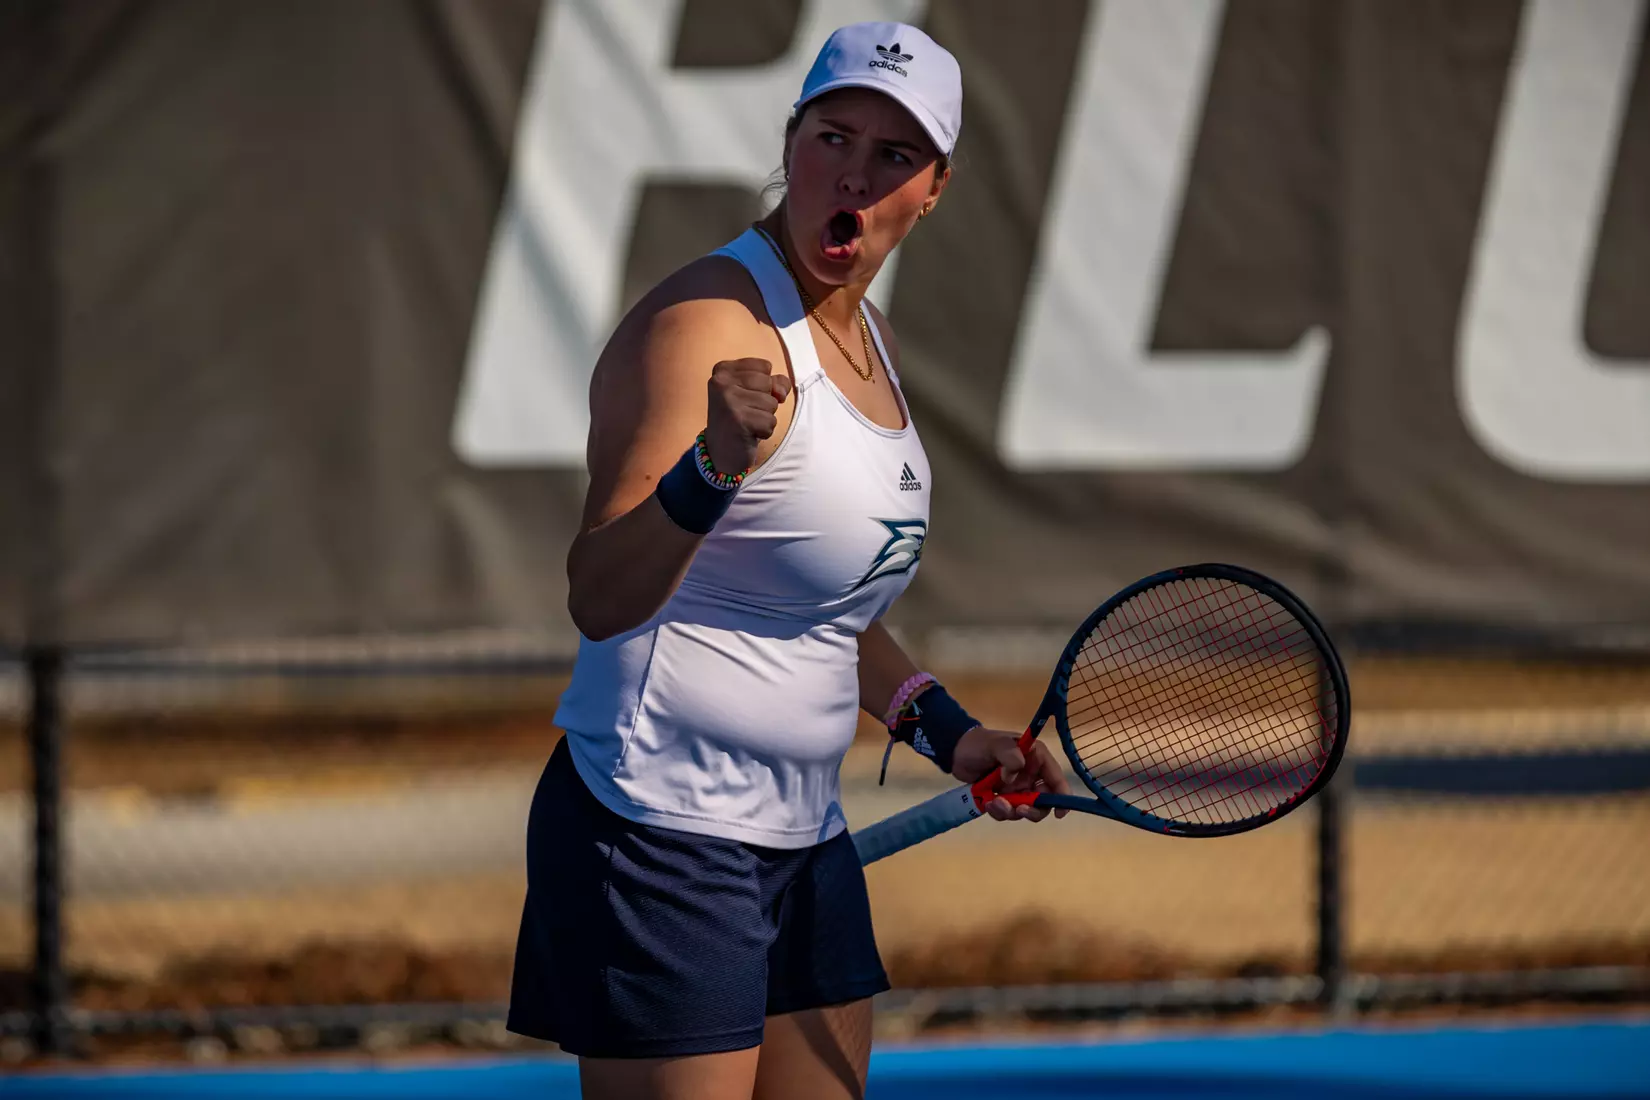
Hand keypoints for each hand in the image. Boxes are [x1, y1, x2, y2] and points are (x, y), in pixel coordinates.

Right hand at [704, 358, 792, 474]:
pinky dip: (764, 431)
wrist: (720, 451)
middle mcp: (721, 382)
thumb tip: (781, 392)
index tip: (744, 397)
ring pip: (772, 403)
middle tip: (745, 413)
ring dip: (765, 418)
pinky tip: (748, 433)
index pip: (765, 367)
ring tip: (747, 423)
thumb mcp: (755, 392)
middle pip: (768, 383)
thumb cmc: (740, 417)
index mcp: (723, 370)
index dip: (763, 386)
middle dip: (765, 402)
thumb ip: (775, 382)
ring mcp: (728, 400)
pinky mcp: (738, 420)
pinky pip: (770, 422)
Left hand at [950, 727, 1071, 821]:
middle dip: (1032, 809)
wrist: (957, 752)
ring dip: (1011, 811)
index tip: (1059, 813)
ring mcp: (1017, 788)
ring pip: (1024, 809)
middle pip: (1043, 800)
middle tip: (1019, 810)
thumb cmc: (979, 743)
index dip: (1062, 796)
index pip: (1055, 778)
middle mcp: (1030, 775)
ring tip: (994, 803)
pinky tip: (987, 803)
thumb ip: (1008, 754)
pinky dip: (999, 812)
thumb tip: (1015, 773)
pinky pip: (1007, 812)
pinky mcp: (1004, 798)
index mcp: (1036, 758)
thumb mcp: (995, 744)